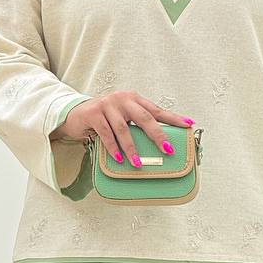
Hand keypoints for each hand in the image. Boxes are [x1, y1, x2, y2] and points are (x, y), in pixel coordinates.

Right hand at [50, 91, 194, 165]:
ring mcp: (107, 105)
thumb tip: (160, 145)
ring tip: (140, 163)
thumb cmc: (104, 119)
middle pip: (145, 118)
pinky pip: (106, 133)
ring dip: (133, 148)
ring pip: (124, 129)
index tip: (188, 125)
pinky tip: (120, 159)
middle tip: (168, 150)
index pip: (157, 110)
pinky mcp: (93, 114)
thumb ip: (137, 125)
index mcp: (134, 99)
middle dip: (158, 135)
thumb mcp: (122, 118)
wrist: (74, 114)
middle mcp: (122, 99)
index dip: (173, 118)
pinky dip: (113, 148)